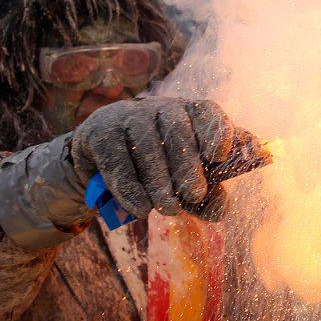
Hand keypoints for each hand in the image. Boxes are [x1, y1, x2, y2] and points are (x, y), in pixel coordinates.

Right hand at [70, 96, 237, 218]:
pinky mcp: (100, 132)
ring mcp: (128, 116)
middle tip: (195, 195)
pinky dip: (130, 188)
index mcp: (189, 114)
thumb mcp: (184, 183)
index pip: (206, 112)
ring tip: (169, 209)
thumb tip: (220, 212)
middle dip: (187, 165)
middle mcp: (160, 108)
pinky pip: (117, 160)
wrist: (100, 163)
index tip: (219, 156)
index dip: (215, 132)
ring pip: (146, 144)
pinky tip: (141, 209)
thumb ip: (205, 197)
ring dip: (159, 181)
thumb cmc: (157, 171)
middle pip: (176, 129)